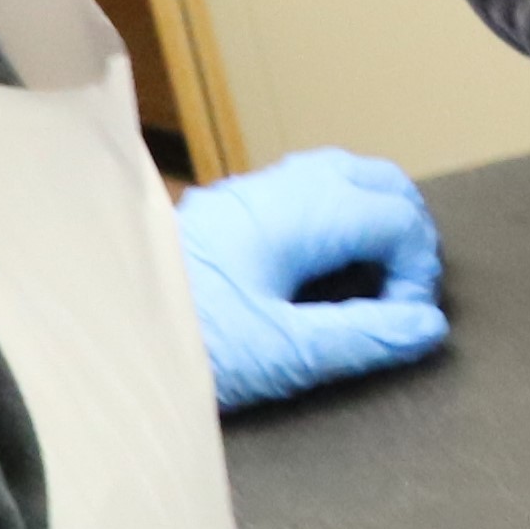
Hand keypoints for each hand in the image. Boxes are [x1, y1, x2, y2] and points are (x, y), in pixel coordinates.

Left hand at [176, 147, 448, 410]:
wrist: (102, 328)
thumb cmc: (190, 341)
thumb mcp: (284, 353)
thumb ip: (362, 337)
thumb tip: (427, 326)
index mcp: (302, 212)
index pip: (398, 216)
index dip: (417, 269)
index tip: (402, 320)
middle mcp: (284, 186)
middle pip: (381, 180)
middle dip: (407, 233)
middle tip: (402, 295)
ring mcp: (257, 190)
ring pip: (346, 176)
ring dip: (375, 219)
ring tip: (373, 282)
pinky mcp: (237, 207)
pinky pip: (311, 187)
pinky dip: (341, 215)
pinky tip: (325, 268)